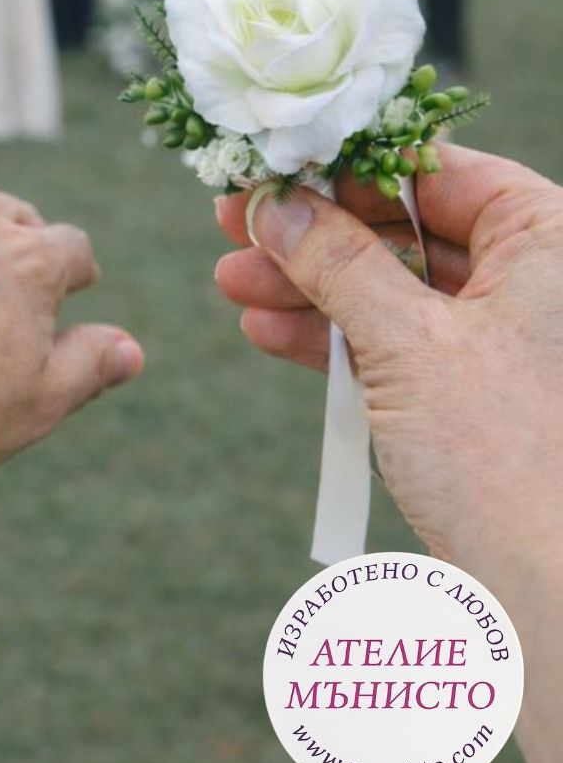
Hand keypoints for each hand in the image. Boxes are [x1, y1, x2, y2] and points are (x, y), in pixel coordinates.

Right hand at [214, 144, 562, 576]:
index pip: (435, 171)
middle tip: (235, 225)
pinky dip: (336, 339)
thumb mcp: (409, 340)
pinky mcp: (477, 391)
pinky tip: (268, 331)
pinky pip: (399, 342)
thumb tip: (276, 202)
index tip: (274, 170)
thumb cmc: (506, 454)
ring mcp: (506, 337)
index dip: (345, 168)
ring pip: (394, 288)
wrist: (551, 594)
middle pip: (406, 228)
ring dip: (310, 288)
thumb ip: (338, 261)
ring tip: (231, 283)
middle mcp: (537, 279)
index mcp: (549, 238)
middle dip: (314, 236)